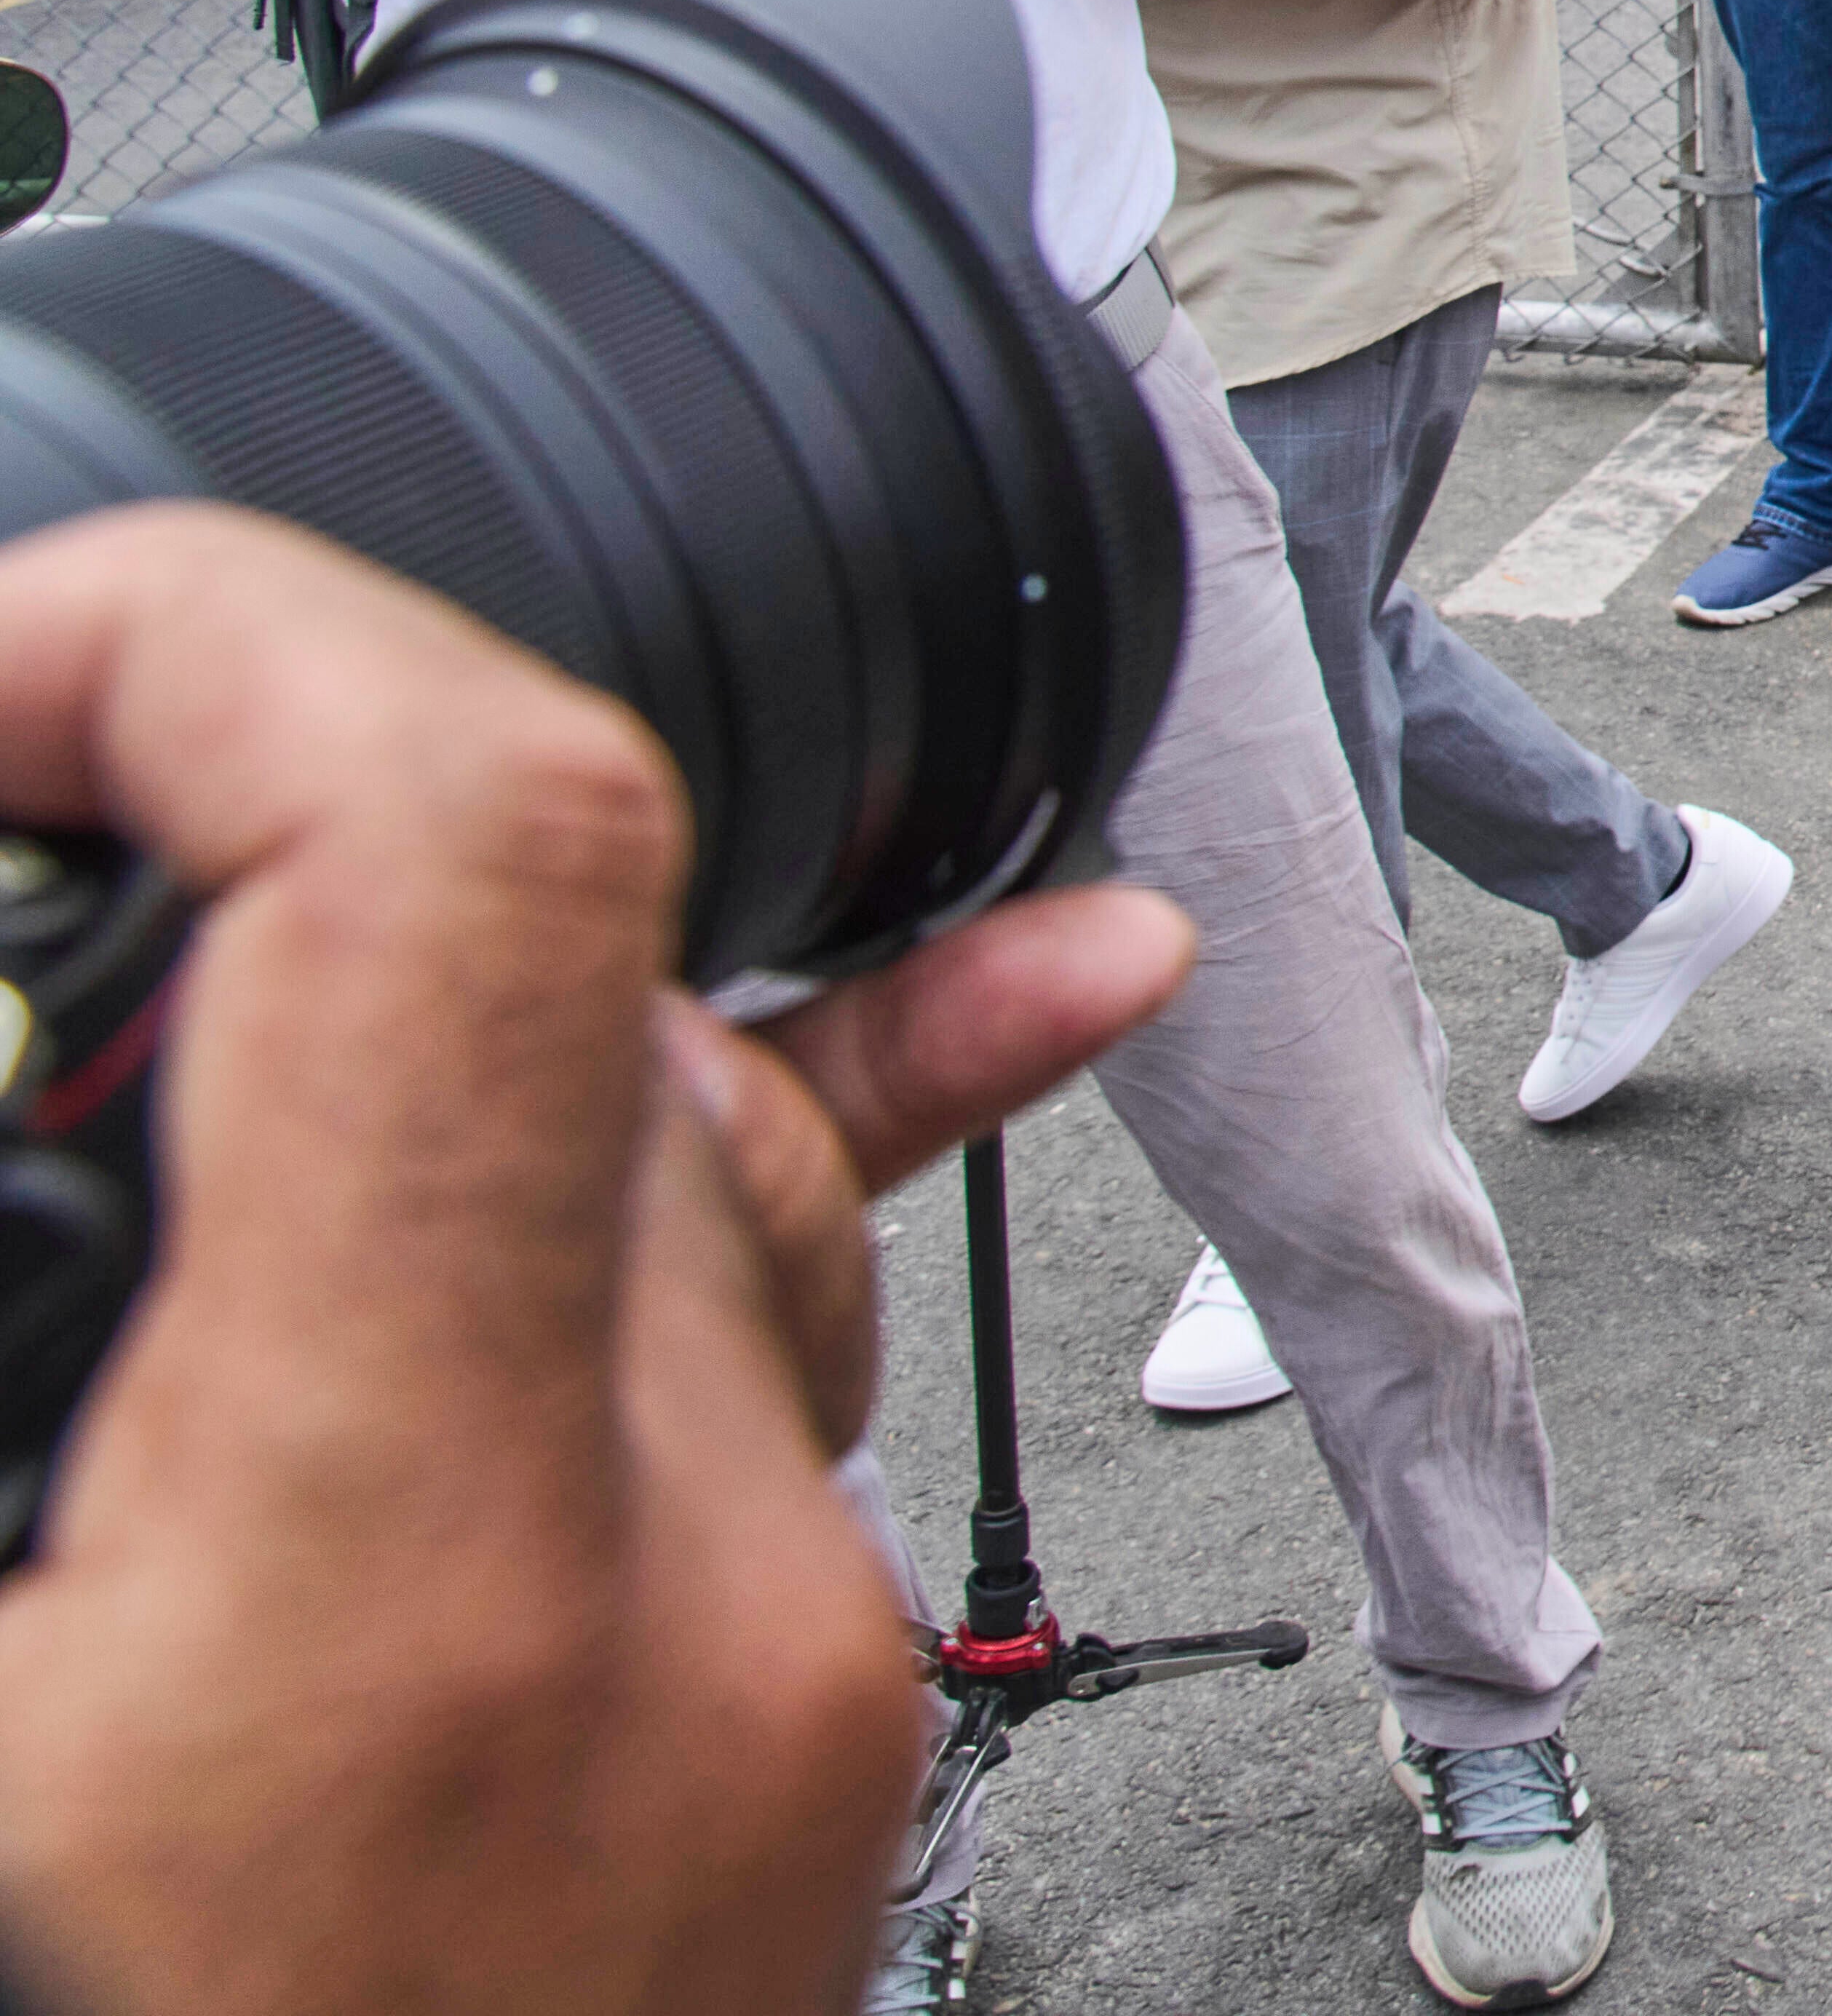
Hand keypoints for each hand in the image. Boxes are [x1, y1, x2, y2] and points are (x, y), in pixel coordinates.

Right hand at [0, 505, 1186, 2015]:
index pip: (479, 849)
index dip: (225, 648)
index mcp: (378, 1604)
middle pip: (540, 986)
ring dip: (384, 1062)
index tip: (26, 669)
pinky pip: (746, 1375)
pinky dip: (723, 1168)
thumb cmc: (154, 1998)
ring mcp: (757, 1701)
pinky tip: (1031, 966)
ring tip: (123, 1025)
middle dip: (227, 879)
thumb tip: (7, 1100)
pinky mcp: (766, 1779)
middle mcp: (655, 1610)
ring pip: (648, 1161)